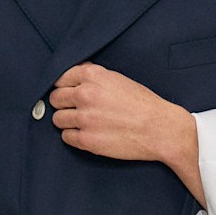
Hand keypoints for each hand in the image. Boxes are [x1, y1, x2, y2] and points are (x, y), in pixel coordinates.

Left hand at [49, 62, 203, 202]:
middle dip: (63, 104)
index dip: (64, 87)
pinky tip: (88, 134)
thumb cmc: (143, 104)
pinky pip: (66, 137)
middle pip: (55, 98)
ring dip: (67, 121)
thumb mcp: (118, 79)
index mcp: (93, 76)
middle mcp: (85, 94)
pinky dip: (74, 136)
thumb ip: (93, 76)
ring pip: (57, 119)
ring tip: (83, 123)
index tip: (69, 93)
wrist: (160, 129)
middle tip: (76, 109)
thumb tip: (74, 74)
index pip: (60, 78)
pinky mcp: (86, 140)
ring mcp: (84, 118)